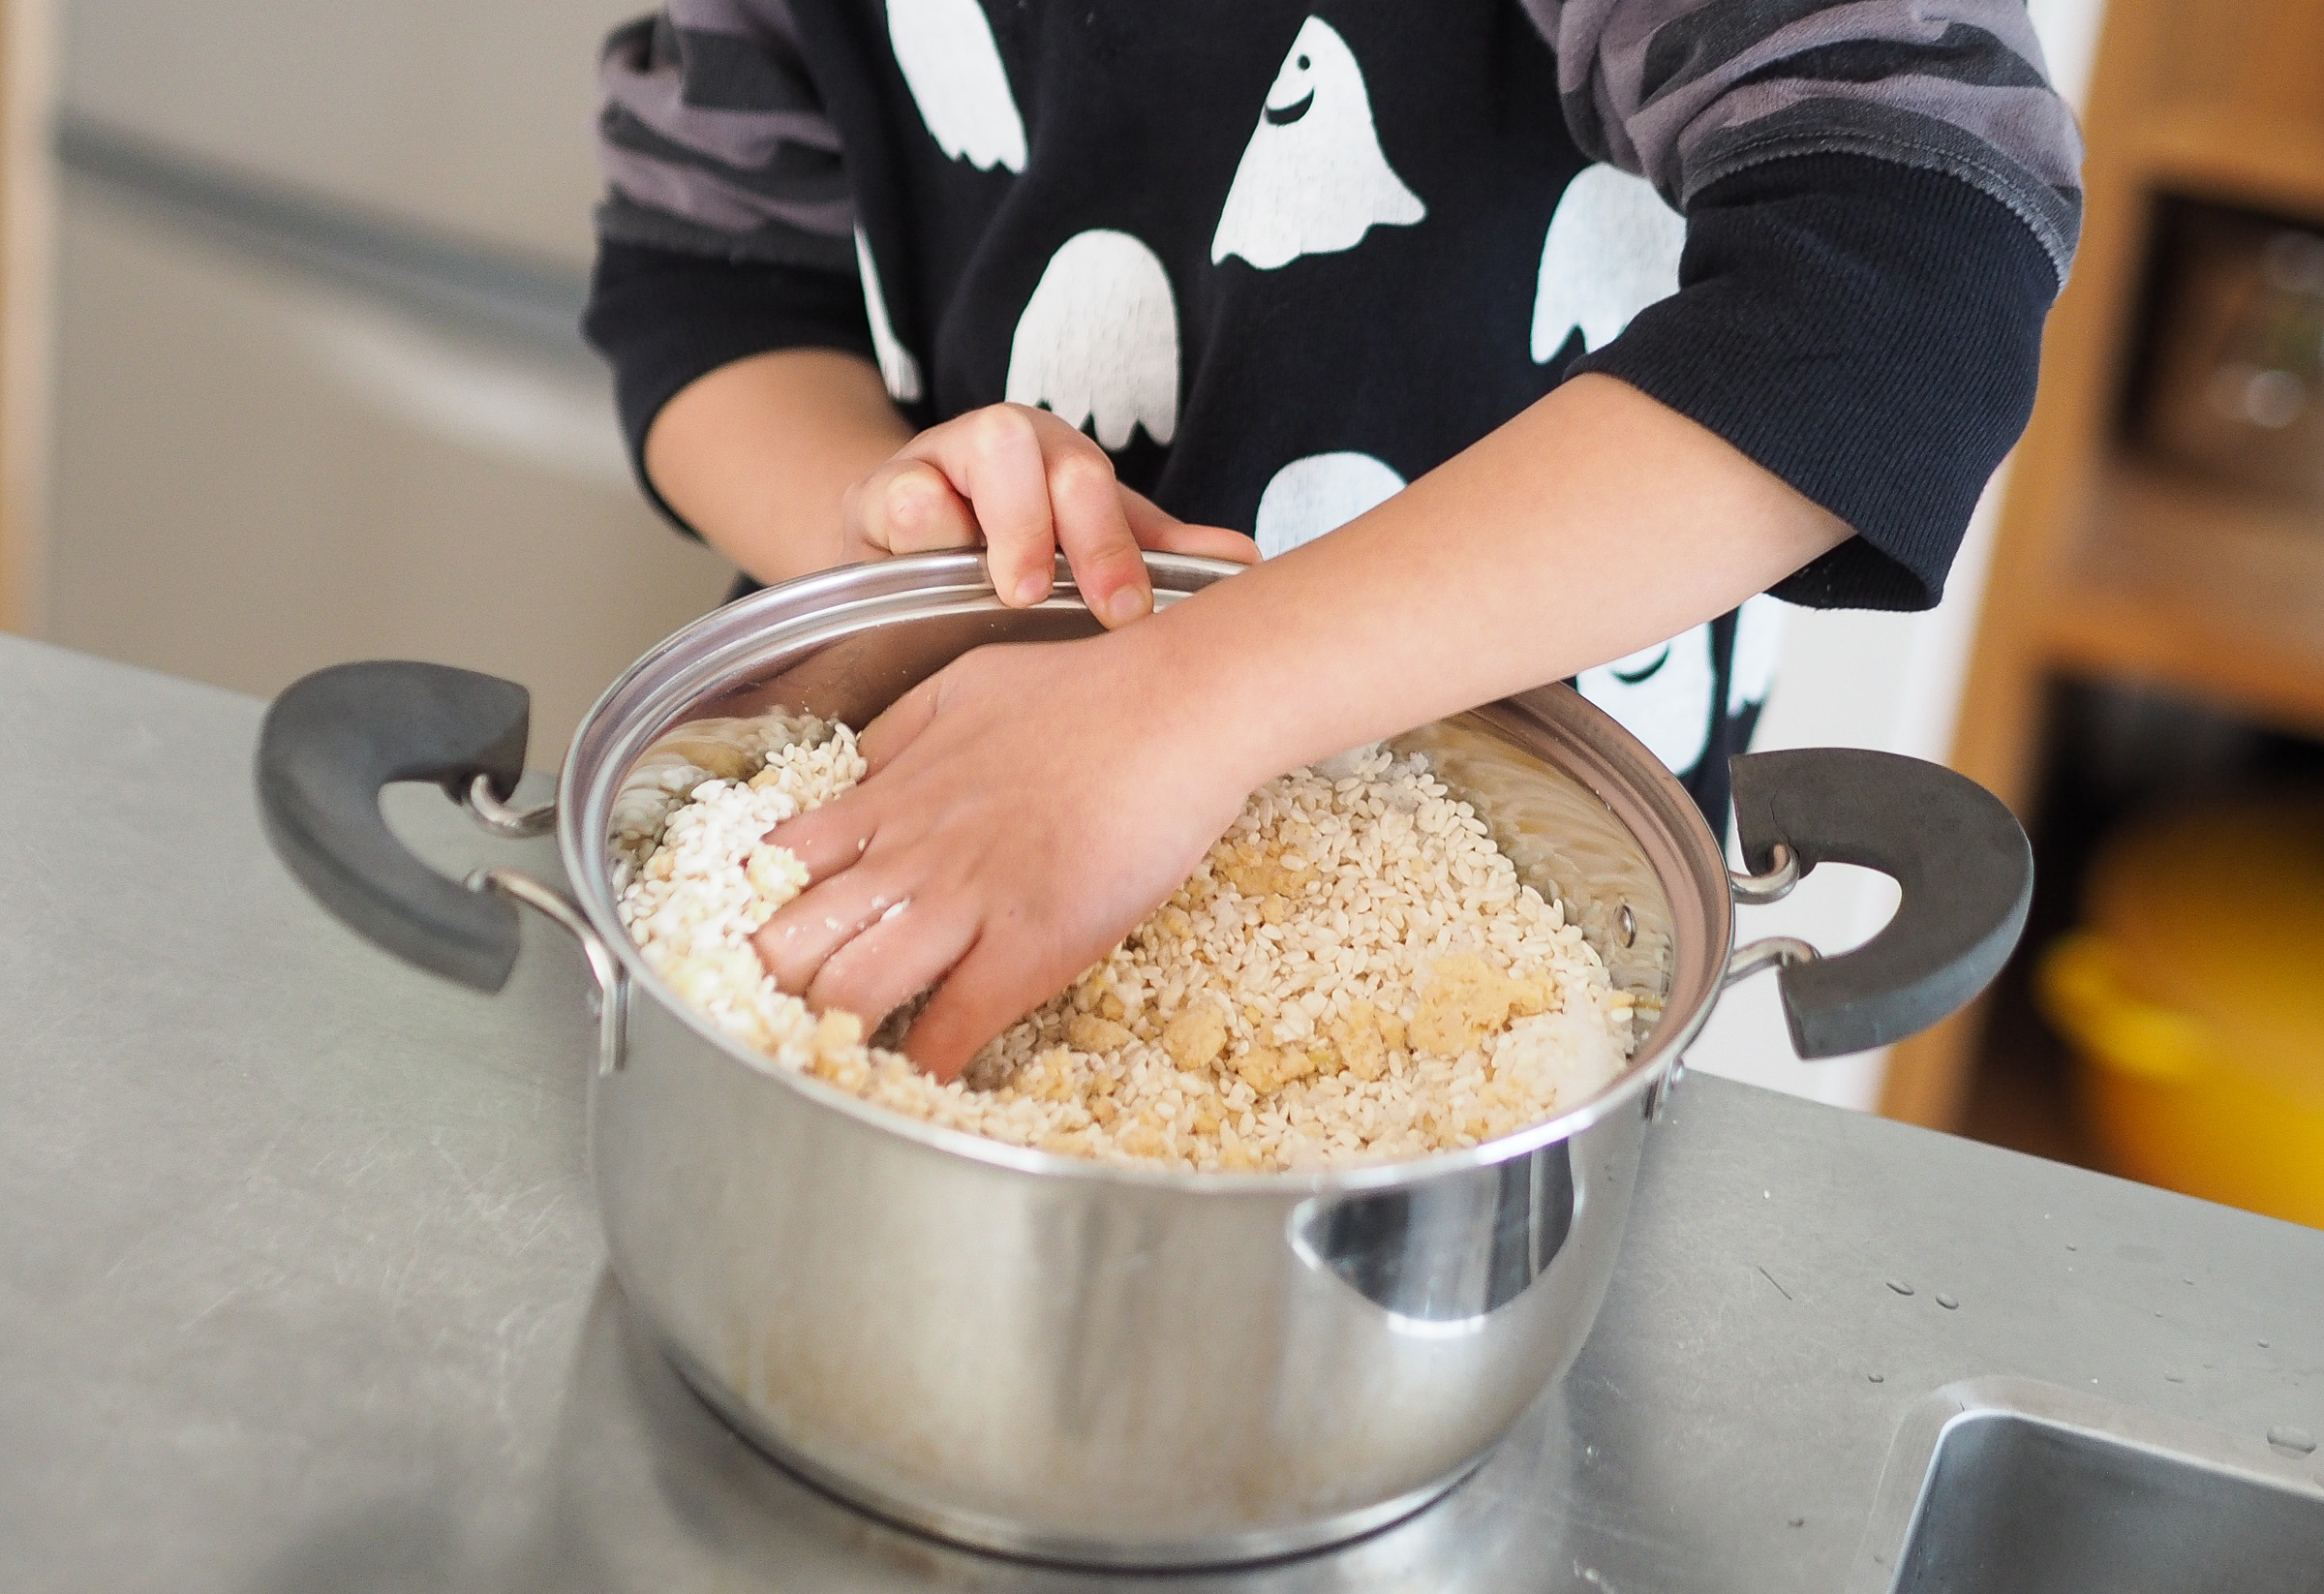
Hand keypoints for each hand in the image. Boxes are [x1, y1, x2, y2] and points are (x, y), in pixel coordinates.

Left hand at [748, 628, 1249, 1080]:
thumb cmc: (1087, 692)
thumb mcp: (960, 686)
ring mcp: (963, 903)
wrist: (1177, 709)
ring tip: (836, 1060)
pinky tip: (918, 1084)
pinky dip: (924, 1067)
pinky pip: (949, 1030)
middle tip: (780, 1020)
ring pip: (848, 993)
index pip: (773, 869)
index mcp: (886, 796)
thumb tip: (851, 773)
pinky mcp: (1027, 946)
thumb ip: (895, 735)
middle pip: (788, 942)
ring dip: (832, 1036)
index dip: (753, 916)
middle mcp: (906, 854)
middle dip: (770, 991)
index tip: (757, 949)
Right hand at [841, 403, 1255, 627]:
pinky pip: (891, 496)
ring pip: (961, 454)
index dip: (1109, 541)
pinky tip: (930, 574)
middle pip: (1024, 446)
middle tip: (1048, 593)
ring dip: (987, 521)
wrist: (912, 555)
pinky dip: (914, 532)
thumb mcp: (1087, 552)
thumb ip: (1156, 554)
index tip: (1125, 609)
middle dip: (1047, 523)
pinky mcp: (872, 494)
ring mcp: (930, 462)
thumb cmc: (1014, 554)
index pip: (1088, 478)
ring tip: (1004, 586)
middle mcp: (997, 444)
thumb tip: (1246, 560)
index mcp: (1056, 457)